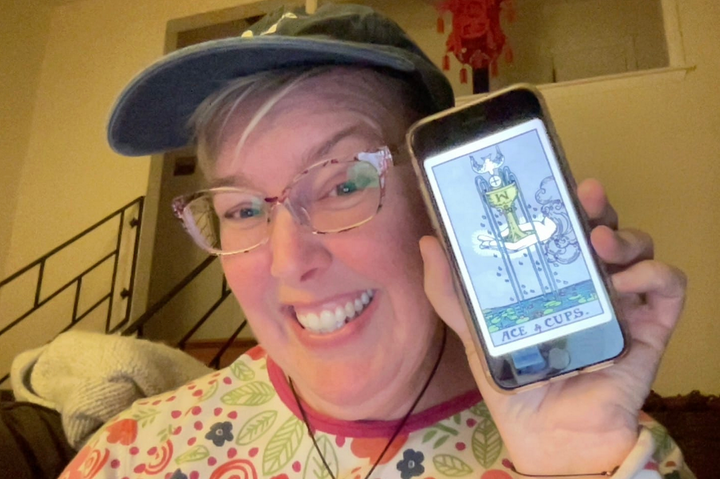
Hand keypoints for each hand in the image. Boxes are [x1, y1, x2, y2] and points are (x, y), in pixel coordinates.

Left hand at [420, 178, 686, 475]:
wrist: (547, 432)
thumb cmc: (516, 377)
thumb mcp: (476, 329)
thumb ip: (451, 291)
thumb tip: (429, 244)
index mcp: (555, 277)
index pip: (564, 228)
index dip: (564, 203)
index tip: (554, 183)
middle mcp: (591, 282)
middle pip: (605, 229)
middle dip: (598, 208)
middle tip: (586, 196)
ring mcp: (623, 302)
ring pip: (640, 248)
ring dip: (625, 236)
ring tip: (599, 242)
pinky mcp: (650, 327)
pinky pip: (668, 287)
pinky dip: (654, 273)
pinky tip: (627, 279)